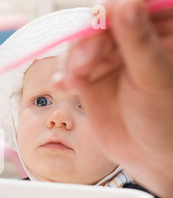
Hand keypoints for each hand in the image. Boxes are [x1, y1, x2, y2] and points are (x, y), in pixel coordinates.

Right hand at [55, 0, 172, 197]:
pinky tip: (64, 85)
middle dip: (86, 44)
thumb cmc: (163, 119)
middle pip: (99, 27)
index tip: (98, 22)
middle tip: (83, 62)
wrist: (147, 155)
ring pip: (80, 48)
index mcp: (157, 35)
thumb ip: (138, 42)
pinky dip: (63, 77)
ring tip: (73, 79)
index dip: (110, 13)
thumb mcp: (153, 77)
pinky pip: (70, 69)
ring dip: (71, 61)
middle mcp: (130, 44)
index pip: (129, 10)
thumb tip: (126, 5)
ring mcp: (109, 61)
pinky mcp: (90, 79)